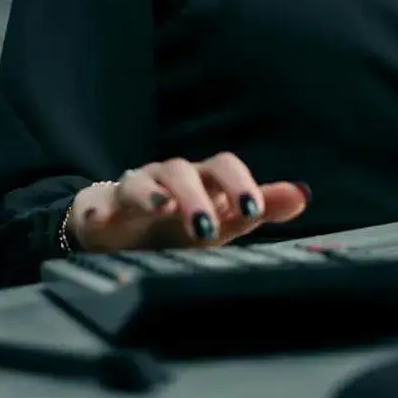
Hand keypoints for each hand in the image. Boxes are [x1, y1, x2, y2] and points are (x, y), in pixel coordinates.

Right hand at [68, 153, 310, 254]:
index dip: (239, 184)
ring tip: (162, 208)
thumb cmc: (179, 224)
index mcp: (201, 179)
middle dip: (196, 196)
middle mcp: (168, 178)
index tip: (254, 210)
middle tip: (207, 227)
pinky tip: (99, 222)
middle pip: (182, 172)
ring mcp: (133, 190)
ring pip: (140, 182)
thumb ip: (259, 206)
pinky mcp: (100, 208)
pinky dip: (96, 213)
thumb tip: (303, 194)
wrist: (122, 231)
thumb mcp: (223, 220)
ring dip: (151, 194)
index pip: (223, 166)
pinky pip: (94, 206)